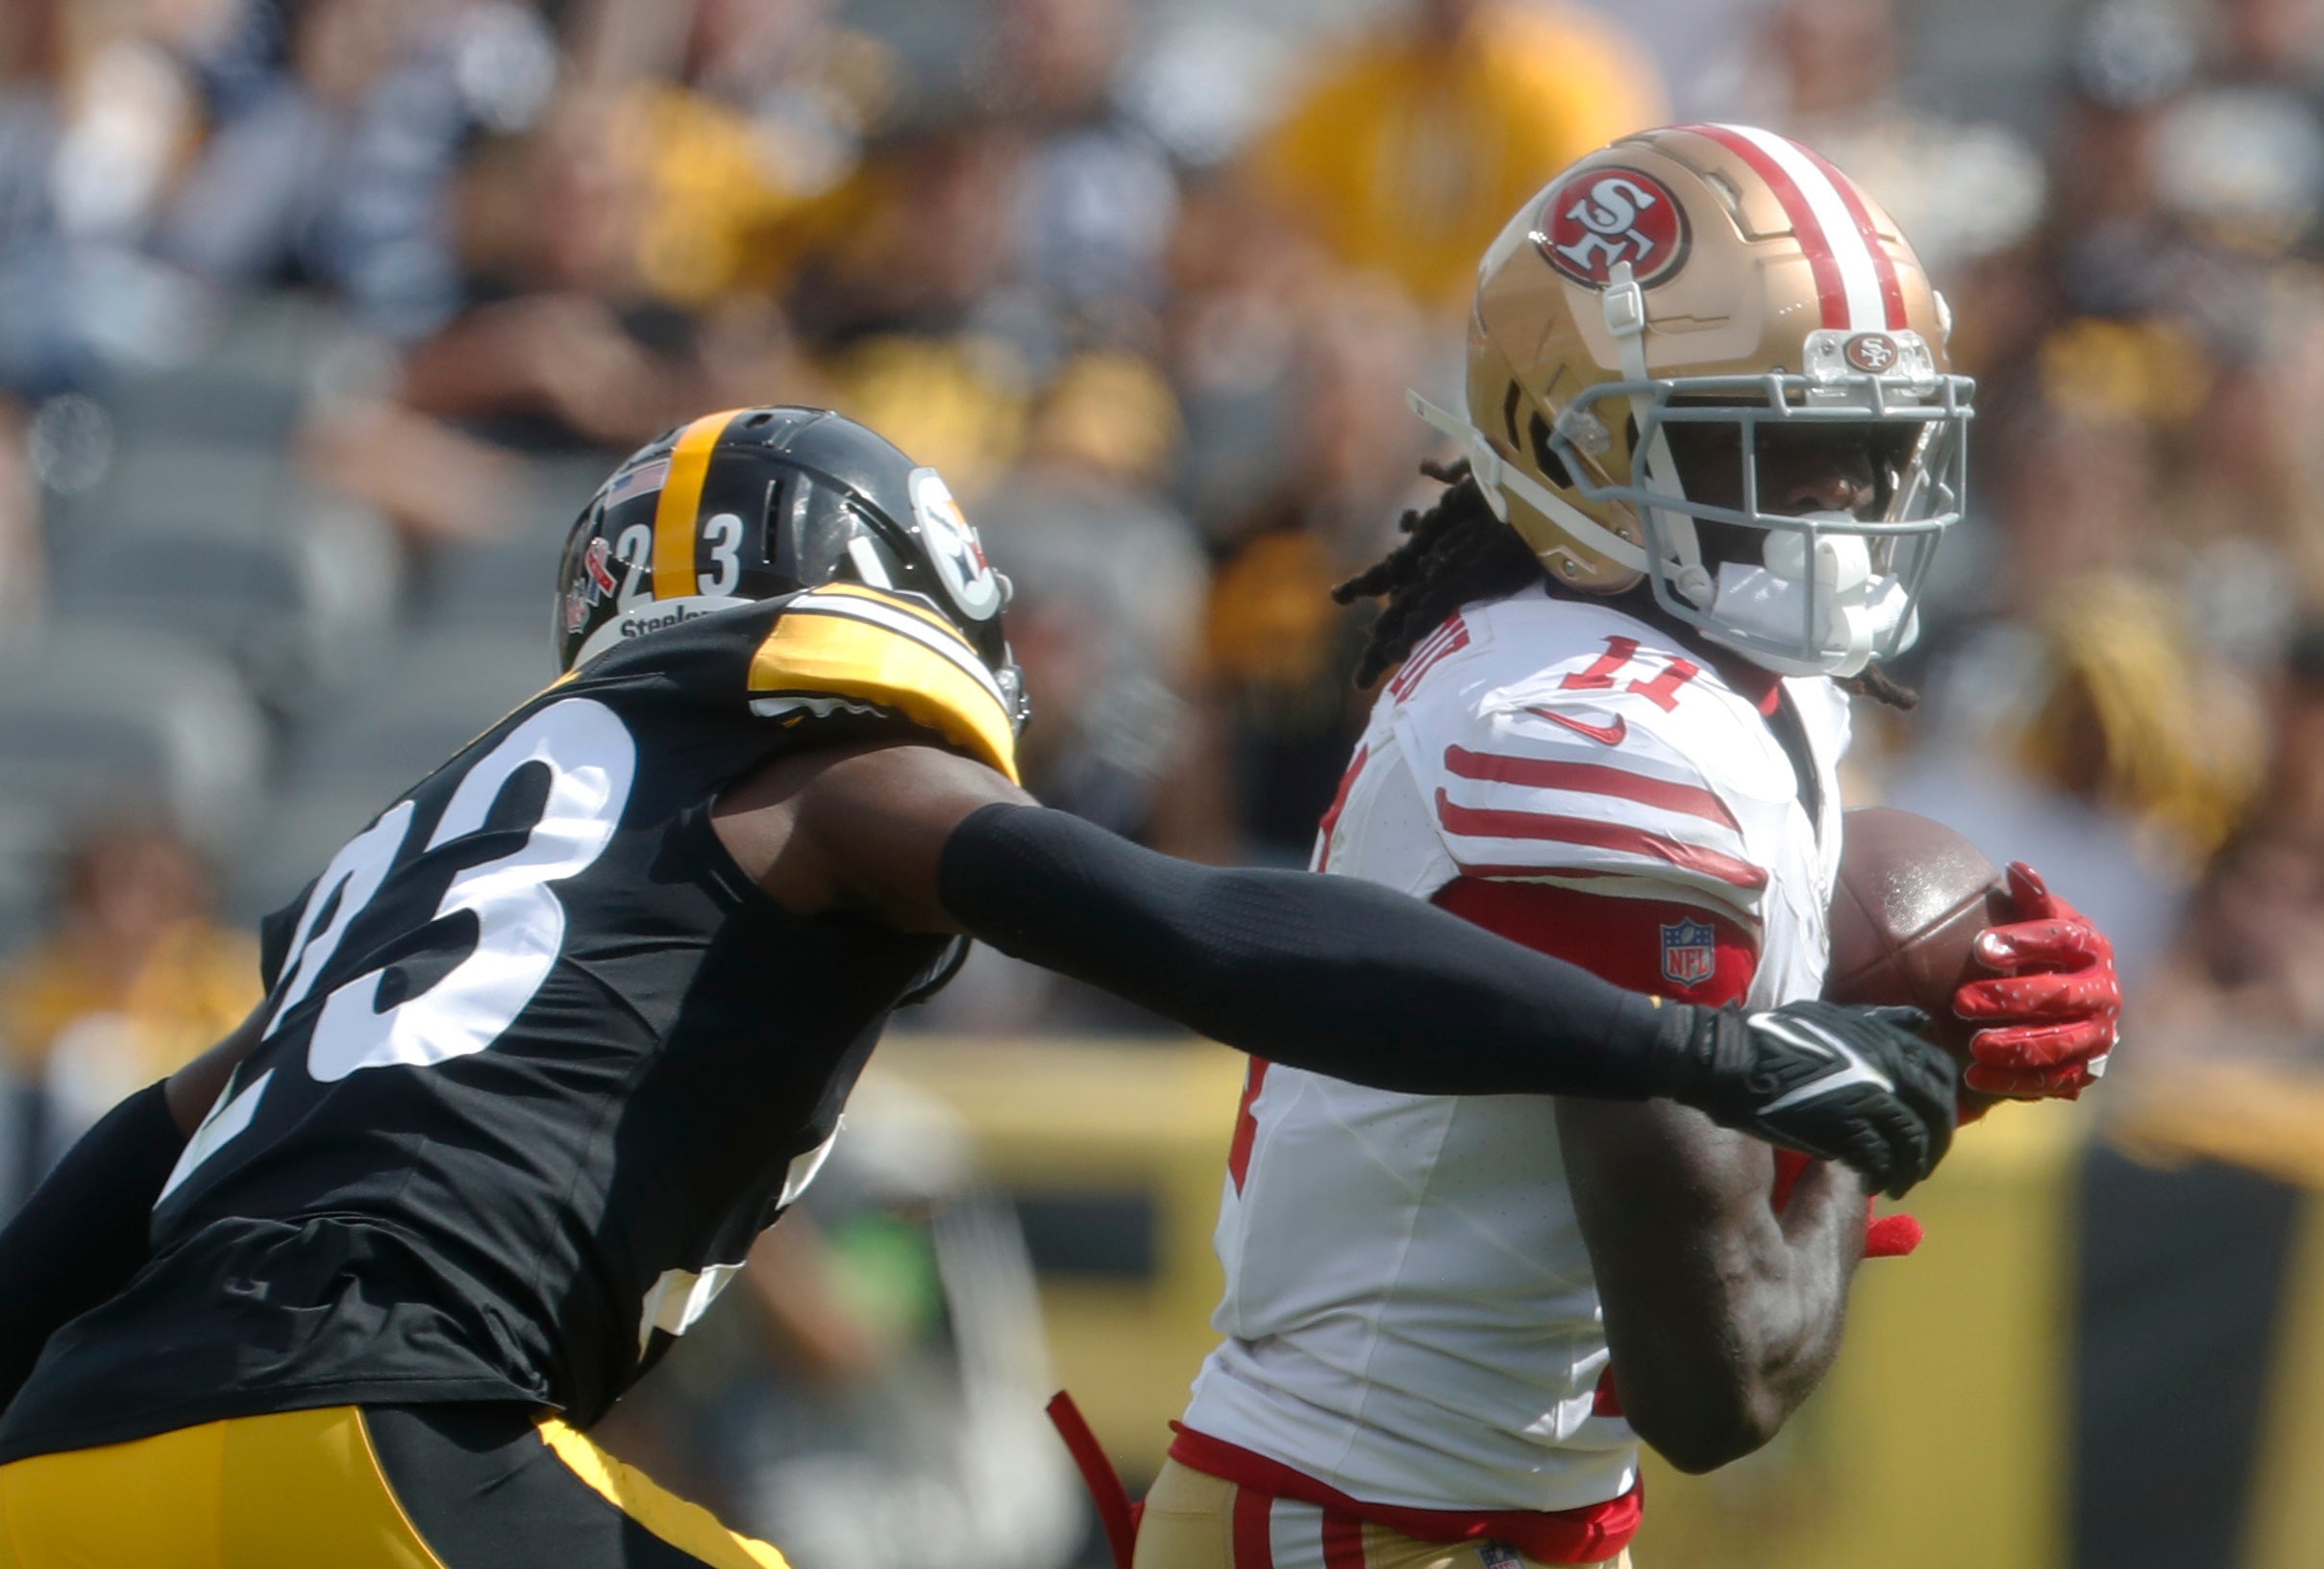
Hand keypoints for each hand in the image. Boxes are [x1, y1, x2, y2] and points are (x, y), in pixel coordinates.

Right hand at [1681, 999, 1959, 1197]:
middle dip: (1933, 1145)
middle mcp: (1889, 1072)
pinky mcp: (1848, 1132)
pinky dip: (1882, 1177)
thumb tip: (1919, 1021)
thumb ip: (1879, 1021)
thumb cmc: (1776, 1037)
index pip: (1941, 1076)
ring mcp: (1870, 1103)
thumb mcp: (1834, 1017)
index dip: (1941, 1103)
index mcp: (1888, 1042)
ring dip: (1910, 1169)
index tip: (1929, 1122)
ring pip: (1912, 1146)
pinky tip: (1871, 1183)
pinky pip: (1881, 1163)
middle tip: (1919, 1163)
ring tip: (1897, 1183)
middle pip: (1935, 1117)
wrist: (1735, 1063)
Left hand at [1952, 863, 2118, 1098]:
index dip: (2025, 942)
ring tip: (1974, 1045)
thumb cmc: (2040, 951)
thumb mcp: (2037, 921)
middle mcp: (2104, 992)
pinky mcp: (2083, 1069)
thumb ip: (2029, 900)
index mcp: (2093, 949)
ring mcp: (2097, 1034)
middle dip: (2010, 999)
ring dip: (2015, 1045)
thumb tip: (2017, 868)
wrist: (2066, 1001)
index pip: (2064, 940)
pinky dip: (2013, 1081)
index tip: (1980, 947)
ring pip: (2059, 1043)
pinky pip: (2051, 1080)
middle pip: (2059, 996)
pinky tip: (1973, 1076)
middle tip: (1961, 1002)